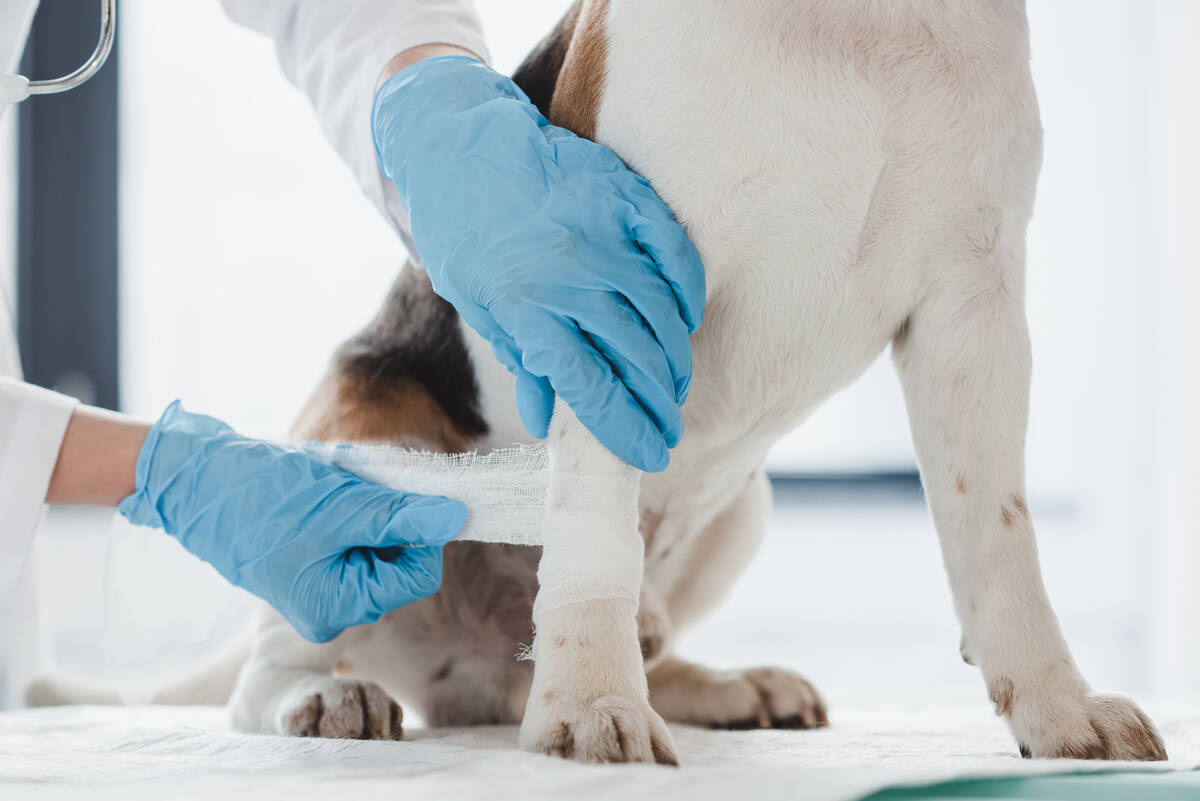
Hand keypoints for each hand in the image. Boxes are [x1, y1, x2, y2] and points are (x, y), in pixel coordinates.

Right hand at [118, 402, 465, 642]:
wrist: (195, 481)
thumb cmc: (261, 497)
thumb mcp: (341, 506)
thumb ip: (401, 517)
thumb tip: (457, 518)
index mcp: (338, 606)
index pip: (417, 574)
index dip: (423, 531)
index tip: (406, 493)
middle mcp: (331, 609)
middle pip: (399, 560)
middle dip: (390, 516)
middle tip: (360, 486)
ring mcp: (320, 587)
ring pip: (378, 544)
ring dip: (370, 508)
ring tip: (335, 487)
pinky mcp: (310, 565)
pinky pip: (353, 538)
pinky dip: (351, 509)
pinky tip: (325, 491)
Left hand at [372, 55, 704, 471]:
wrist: (455, 141)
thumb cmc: (461, 229)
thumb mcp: (474, 302)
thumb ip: (520, 356)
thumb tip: (546, 418)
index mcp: (525, 307)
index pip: (590, 386)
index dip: (625, 427)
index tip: (648, 453)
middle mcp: (568, 273)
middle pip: (633, 356)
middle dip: (657, 404)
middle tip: (667, 428)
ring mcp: (600, 231)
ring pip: (660, 310)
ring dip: (674, 357)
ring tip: (673, 384)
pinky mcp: (623, 195)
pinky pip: (673, 249)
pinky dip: (688, 288)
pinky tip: (687, 316)